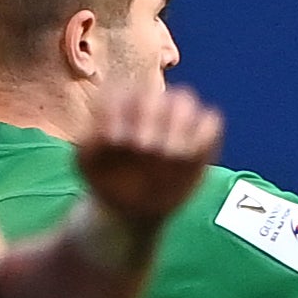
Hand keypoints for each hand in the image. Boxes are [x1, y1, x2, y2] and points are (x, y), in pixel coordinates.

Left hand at [76, 86, 223, 229]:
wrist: (130, 205)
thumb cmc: (106, 179)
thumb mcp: (87, 162)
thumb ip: (93, 141)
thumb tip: (116, 132)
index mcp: (117, 103)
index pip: (120, 92)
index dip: (119, 112)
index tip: (115, 142)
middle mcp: (147, 105)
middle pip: (155, 94)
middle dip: (150, 119)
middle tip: (144, 149)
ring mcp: (175, 118)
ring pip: (185, 100)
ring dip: (178, 126)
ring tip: (170, 154)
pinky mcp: (199, 135)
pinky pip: (211, 122)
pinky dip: (203, 136)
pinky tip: (188, 158)